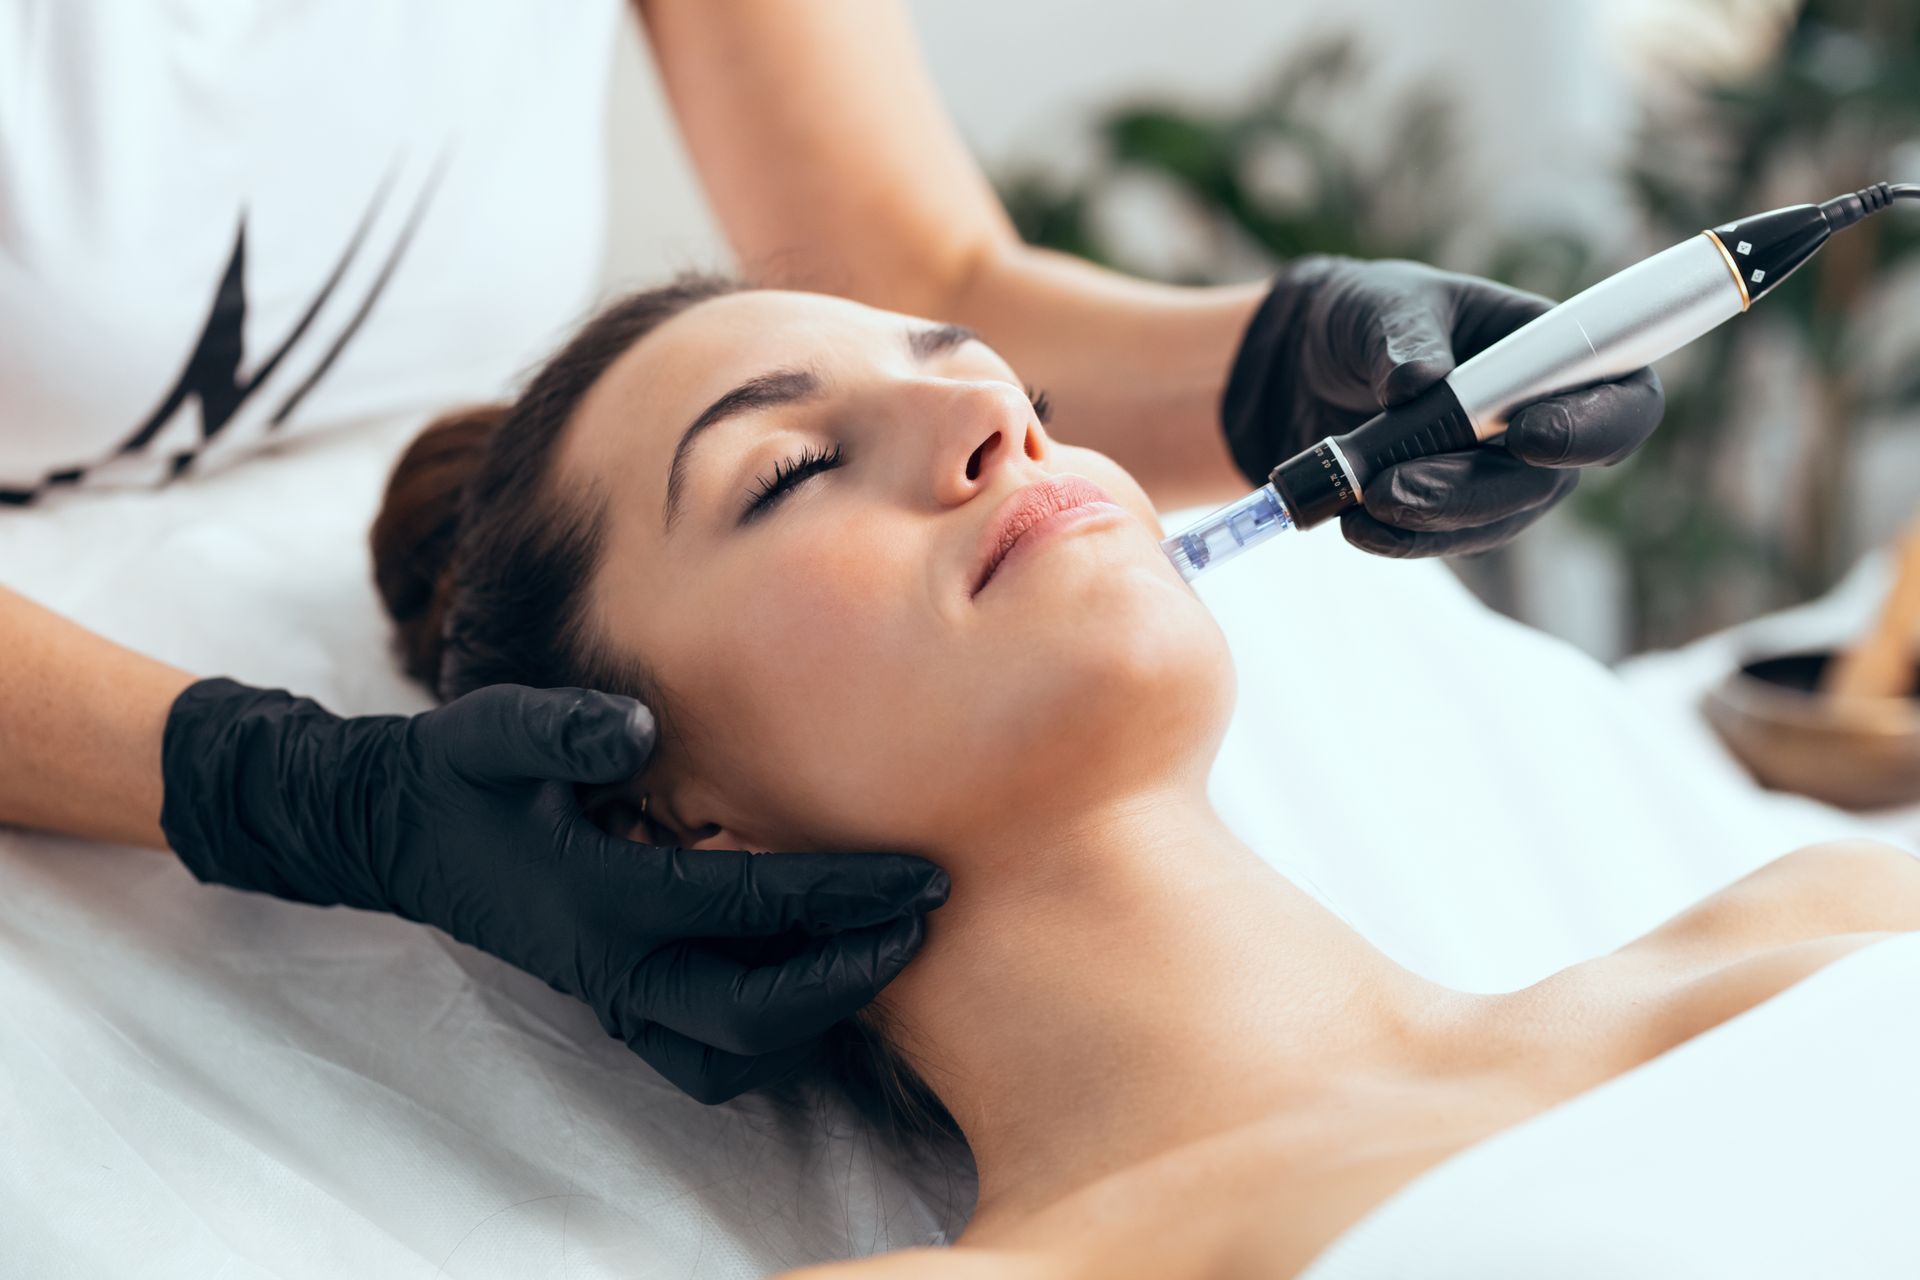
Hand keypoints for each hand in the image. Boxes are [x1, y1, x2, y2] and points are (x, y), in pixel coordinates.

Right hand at [160, 679, 949, 1102]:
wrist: (402, 832)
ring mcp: (612, 998)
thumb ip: (563, 728)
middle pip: (756, 1011)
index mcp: (598, 897)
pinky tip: (815, 977)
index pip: (748, 908)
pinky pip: (701, 1060)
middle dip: (855, 970)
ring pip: (733, 1055)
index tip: (923, 873)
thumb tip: (639, 729)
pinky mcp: (614, 1005)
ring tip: (886, 949)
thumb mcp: (496, 730)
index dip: (842, 893)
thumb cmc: (462, 773)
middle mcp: (612, 966)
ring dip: (817, 1016)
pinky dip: (767, 1039)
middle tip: (927, 915)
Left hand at [1219, 256, 1664, 556]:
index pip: (1625, 399)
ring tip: (1363, 500)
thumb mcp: (1382, 302)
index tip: (1528, 436)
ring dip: (1431, 519)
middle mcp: (1545, 420)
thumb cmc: (1368, 316)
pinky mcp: (1452, 511)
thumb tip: (1419, 379)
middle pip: (1549, 480)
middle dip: (1473, 489)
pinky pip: (1445, 539)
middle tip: (1395, 485)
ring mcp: (1500, 474)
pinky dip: (1401, 538)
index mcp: (1557, 351)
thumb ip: (1403, 333)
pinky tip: (1355, 525)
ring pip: (1495, 519)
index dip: (1594, 427)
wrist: (1306, 364)